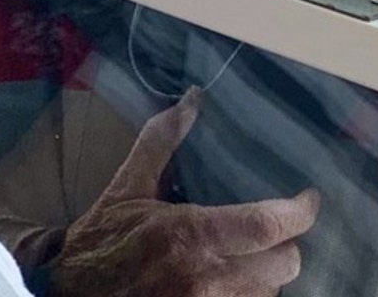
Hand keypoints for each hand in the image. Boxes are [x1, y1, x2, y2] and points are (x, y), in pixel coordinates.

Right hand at [51, 88, 319, 296]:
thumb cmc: (100, 240)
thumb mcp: (128, 188)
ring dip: (265, 275)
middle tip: (273, 231)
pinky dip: (247, 295)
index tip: (308, 199)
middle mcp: (206, 278)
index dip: (301, 212)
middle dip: (284, 246)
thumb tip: (191, 101)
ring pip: (270, 292)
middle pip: (284, 265)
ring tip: (247, 258)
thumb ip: (162, 142)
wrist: (69, 293)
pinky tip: (230, 282)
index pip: (269, 225)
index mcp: (190, 234)